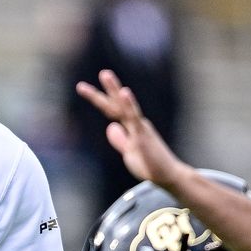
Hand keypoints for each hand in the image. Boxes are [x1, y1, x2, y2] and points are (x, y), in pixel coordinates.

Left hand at [76, 68, 187, 188]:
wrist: (168, 176)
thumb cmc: (150, 165)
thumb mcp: (129, 153)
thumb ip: (120, 140)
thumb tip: (110, 127)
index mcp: (131, 127)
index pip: (111, 110)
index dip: (97, 98)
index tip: (82, 87)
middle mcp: (135, 123)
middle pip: (116, 104)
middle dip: (106, 89)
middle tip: (98, 75)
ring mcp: (140, 128)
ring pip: (124, 107)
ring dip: (115, 90)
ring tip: (105, 75)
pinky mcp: (143, 136)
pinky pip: (135, 119)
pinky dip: (129, 105)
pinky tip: (124, 93)